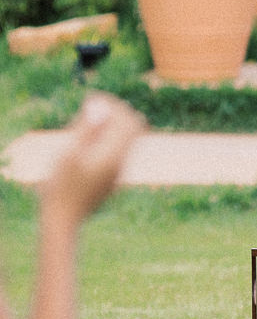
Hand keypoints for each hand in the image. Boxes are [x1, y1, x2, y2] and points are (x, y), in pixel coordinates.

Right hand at [42, 94, 144, 224]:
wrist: (64, 219)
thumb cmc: (61, 186)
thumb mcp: (69, 153)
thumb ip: (86, 129)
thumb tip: (102, 107)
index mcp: (115, 153)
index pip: (129, 119)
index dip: (114, 105)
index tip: (93, 99)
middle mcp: (123, 161)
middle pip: (134, 127)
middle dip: (117, 114)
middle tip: (92, 109)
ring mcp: (119, 171)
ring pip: (127, 140)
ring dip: (111, 127)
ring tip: (84, 128)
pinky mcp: (112, 179)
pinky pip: (118, 151)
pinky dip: (108, 141)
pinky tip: (86, 145)